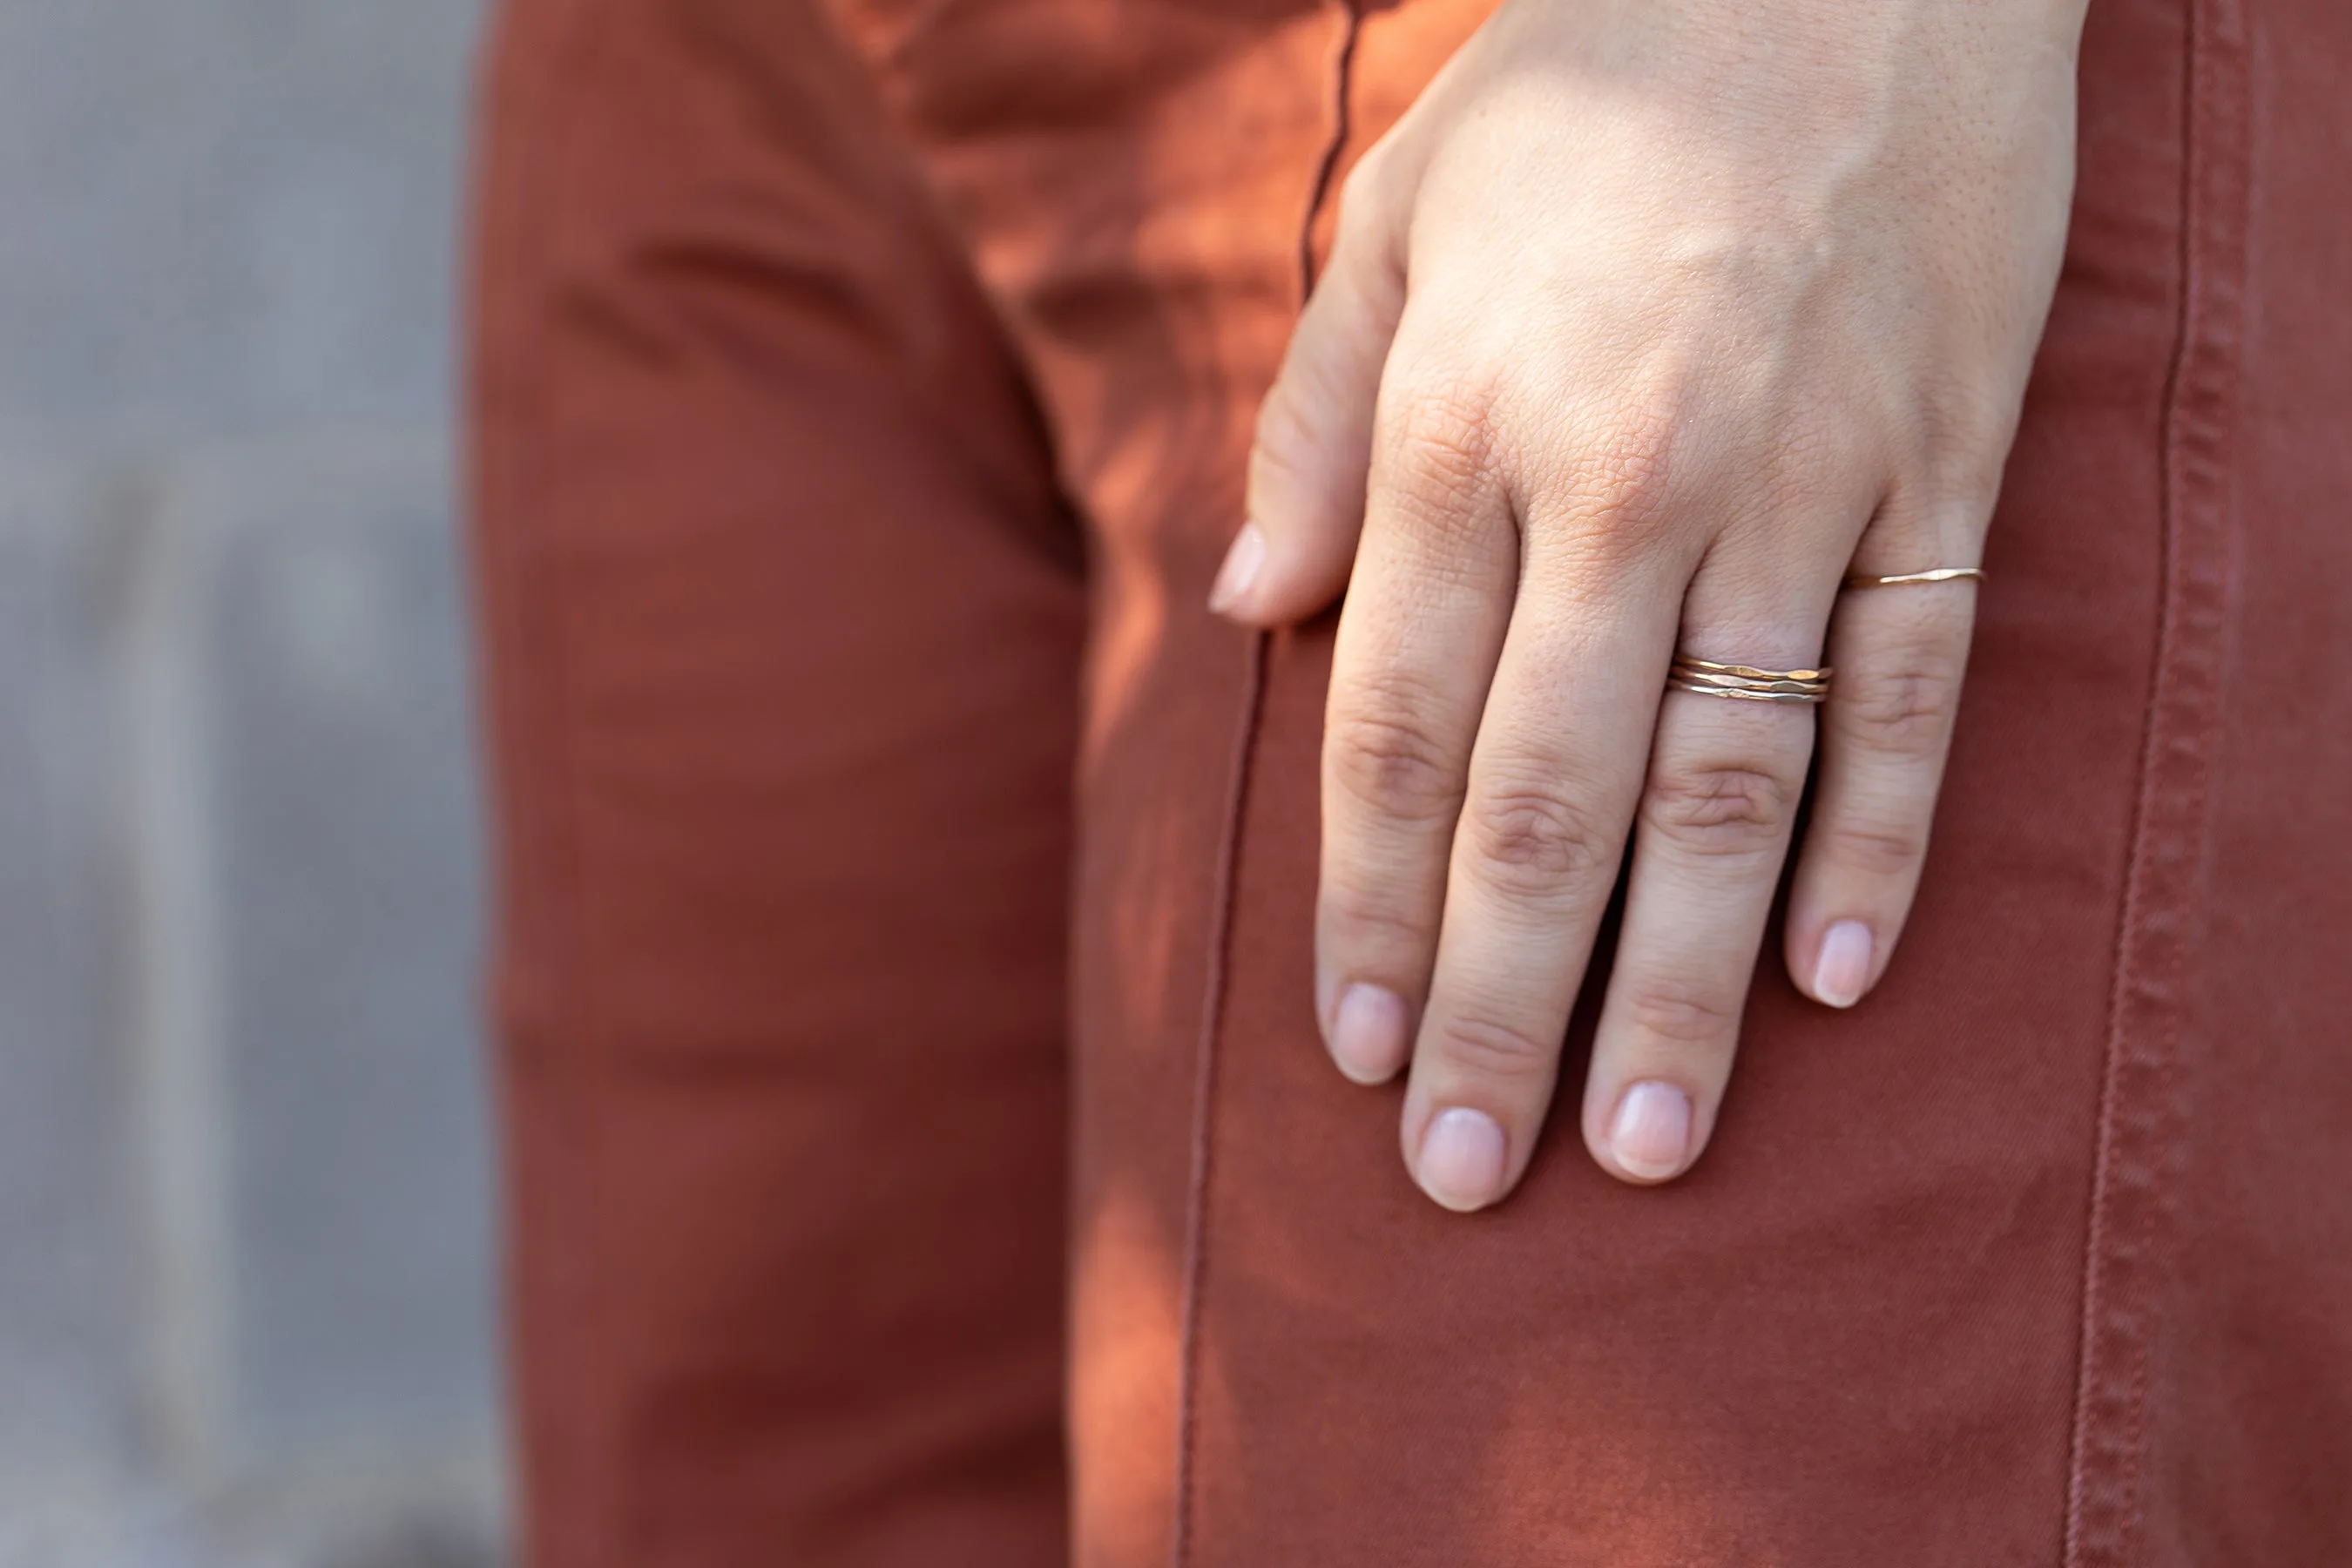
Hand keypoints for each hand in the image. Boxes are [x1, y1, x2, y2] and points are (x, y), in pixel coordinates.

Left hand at [1211, 0, 2084, 1206]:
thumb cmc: (1590, 87)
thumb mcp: (1397, 220)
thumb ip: (1315, 427)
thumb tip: (1242, 612)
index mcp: (1468, 426)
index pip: (1398, 727)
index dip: (1371, 907)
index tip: (1358, 1052)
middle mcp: (1625, 480)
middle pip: (1545, 801)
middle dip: (1497, 1003)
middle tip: (1466, 1174)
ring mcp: (1802, 483)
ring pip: (1727, 782)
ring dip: (1676, 981)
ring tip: (1637, 1144)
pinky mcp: (1946, 472)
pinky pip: (1911, 690)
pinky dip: (1878, 837)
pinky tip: (1832, 984)